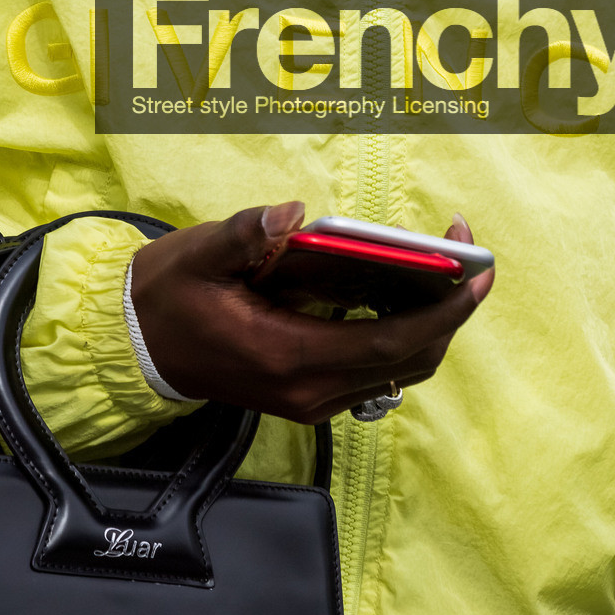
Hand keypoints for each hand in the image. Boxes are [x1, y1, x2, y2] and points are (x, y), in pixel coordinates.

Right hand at [129, 202, 493, 423]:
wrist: (137, 348)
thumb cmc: (169, 299)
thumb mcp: (199, 255)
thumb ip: (246, 232)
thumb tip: (292, 214)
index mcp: (287, 357)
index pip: (389, 343)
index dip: (443, 311)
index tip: (476, 273)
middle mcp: (308, 390)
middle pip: (408, 361)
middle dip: (451, 312)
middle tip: (473, 259)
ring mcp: (310, 399)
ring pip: (398, 371)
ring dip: (432, 325)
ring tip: (448, 269)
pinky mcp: (309, 395)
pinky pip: (376, 371)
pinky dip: (403, 336)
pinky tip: (406, 292)